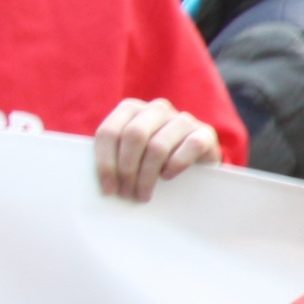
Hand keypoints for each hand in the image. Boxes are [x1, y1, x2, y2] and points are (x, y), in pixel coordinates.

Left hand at [92, 101, 224, 202]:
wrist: (196, 165)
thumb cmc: (154, 163)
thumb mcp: (130, 155)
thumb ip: (113, 157)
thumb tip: (98, 182)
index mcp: (131, 109)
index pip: (110, 132)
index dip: (106, 162)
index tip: (108, 189)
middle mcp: (157, 109)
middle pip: (134, 136)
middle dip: (127, 169)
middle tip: (126, 193)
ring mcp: (182, 119)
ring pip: (158, 145)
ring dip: (147, 175)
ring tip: (144, 194)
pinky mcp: (205, 133)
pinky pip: (188, 147)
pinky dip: (175, 166)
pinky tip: (168, 177)